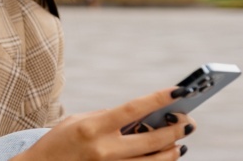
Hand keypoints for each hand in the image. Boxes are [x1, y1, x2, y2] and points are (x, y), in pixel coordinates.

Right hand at [13, 87, 195, 160]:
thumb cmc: (58, 142)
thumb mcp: (77, 121)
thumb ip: (107, 117)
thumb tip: (140, 115)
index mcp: (92, 127)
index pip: (134, 109)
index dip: (160, 99)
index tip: (180, 91)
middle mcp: (104, 149)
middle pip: (153, 139)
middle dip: (176, 129)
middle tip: (187, 121)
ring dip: (173, 150)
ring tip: (179, 142)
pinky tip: (165, 156)